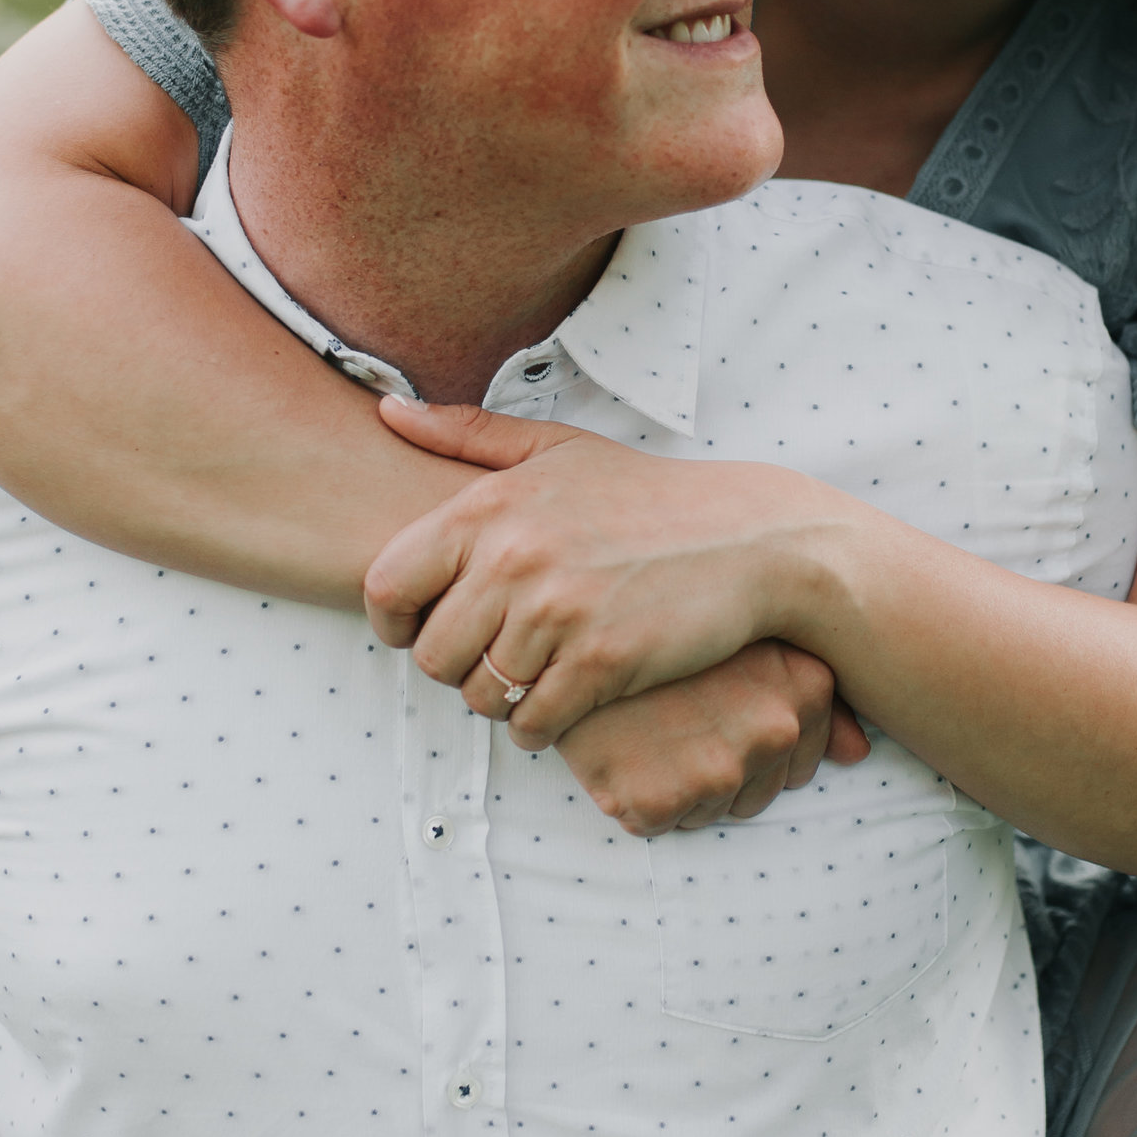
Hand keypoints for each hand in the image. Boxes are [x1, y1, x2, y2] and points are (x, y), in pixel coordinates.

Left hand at [365, 401, 856, 744]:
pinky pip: (532, 722)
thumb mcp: (557, 448)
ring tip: (533, 676)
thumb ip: (465, 432)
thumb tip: (388, 411)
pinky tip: (565, 699)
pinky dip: (541, 725)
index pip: (388, 585)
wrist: (748, 540)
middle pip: (432, 656)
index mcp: (488, 507)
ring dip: (501, 699)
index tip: (423, 627)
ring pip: (481, 696)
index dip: (395, 620)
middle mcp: (514, 559)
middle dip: (457, 668)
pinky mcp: (601, 662)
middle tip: (494, 657)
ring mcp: (557, 614)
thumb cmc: (646, 496)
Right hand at [555, 643, 871, 835]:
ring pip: (710, 810)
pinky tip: (622, 744)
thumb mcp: (743, 639)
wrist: (567, 620)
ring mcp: (720, 769)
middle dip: (718, 766)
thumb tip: (859, 754)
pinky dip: (634, 793)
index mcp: (805, 686)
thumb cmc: (660, 621)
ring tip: (647, 725)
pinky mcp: (661, 800)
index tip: (712, 706)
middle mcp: (774, 730)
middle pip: (758, 793)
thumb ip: (813, 699)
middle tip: (674, 716)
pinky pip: (659, 822)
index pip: (802, 762)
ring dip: (678, 782)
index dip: (753, 742)